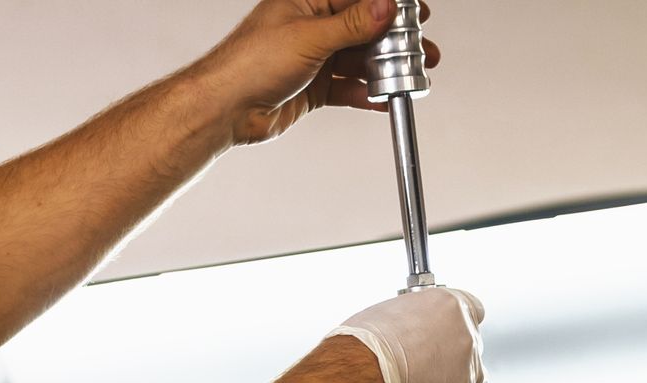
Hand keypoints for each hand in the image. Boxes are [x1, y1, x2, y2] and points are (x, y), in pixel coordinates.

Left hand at [194, 0, 442, 145]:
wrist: (226, 108)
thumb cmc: (250, 63)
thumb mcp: (309, 37)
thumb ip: (351, 24)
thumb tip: (384, 6)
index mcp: (308, 1)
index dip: (388, 4)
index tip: (414, 11)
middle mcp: (312, 26)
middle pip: (363, 28)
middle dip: (394, 40)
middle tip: (420, 47)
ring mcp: (314, 57)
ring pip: (358, 59)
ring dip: (385, 69)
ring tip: (410, 76)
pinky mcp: (313, 87)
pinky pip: (348, 88)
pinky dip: (367, 94)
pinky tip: (384, 99)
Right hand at [328, 287, 485, 382]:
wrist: (359, 375)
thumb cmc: (364, 344)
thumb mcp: (390, 313)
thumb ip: (414, 320)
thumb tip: (411, 330)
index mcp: (451, 305)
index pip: (473, 312)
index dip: (457, 327)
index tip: (444, 336)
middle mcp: (467, 334)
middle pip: (472, 348)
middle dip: (452, 359)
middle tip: (424, 369)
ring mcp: (469, 370)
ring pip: (474, 381)